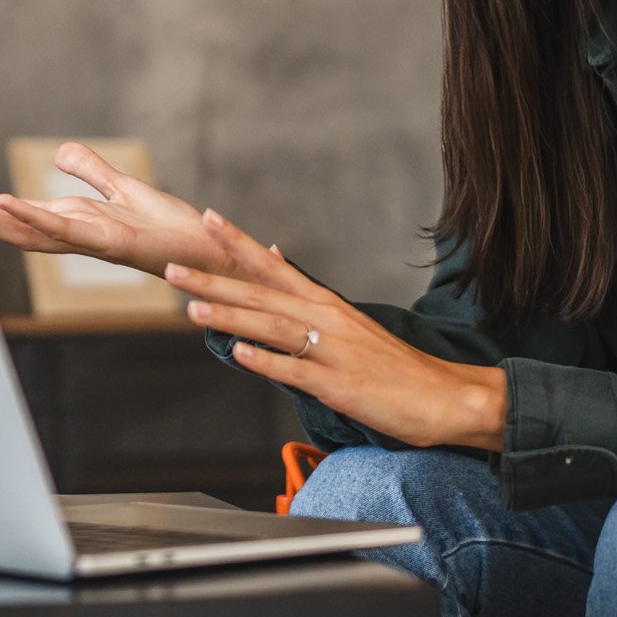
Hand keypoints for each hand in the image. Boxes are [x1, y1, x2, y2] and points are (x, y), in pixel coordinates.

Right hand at [0, 141, 236, 278]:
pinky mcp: (115, 240)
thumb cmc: (173, 228)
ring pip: (34, 230)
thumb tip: (57, 153)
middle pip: (19, 226)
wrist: (213, 252)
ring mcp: (94, 240)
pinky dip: (34, 217)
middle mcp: (80, 235)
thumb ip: (92, 171)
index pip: (24, 215)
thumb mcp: (126, 189)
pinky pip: (67, 228)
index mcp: (79, 222)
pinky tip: (4, 203)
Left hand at [166, 208, 507, 451]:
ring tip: (191, 309)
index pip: (274, 266)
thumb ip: (309, 303)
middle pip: (262, 294)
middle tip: (172, 268)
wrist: (444, 397)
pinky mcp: (340, 385)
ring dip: (231, 317)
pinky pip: (297, 371)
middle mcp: (328, 320)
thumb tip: (276, 264)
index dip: (239, 243)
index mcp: (327, 305)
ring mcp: (333, 352)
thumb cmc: (393, 367)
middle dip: (214, 281)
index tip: (207, 219)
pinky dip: (266, 361)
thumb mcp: (350, 325)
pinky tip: (238, 353)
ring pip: (273, 327)